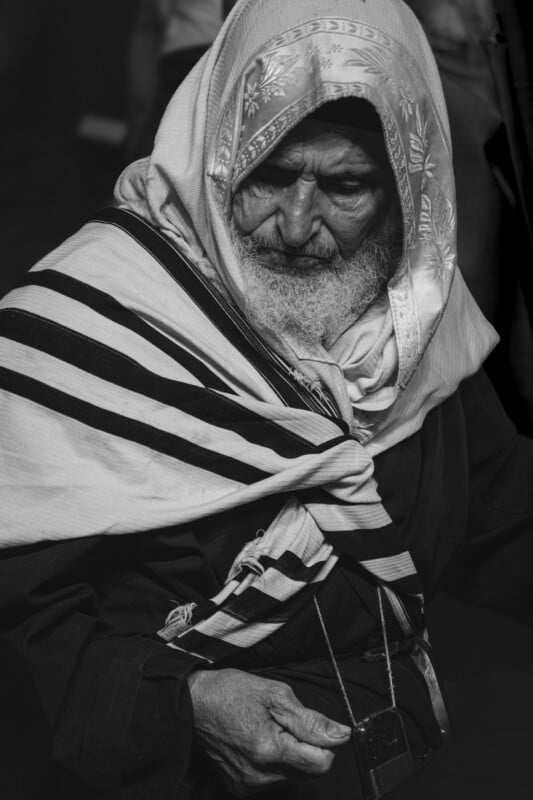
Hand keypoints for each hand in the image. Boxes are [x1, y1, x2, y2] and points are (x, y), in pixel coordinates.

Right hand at [188, 668, 350, 795]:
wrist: (192, 704)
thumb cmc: (230, 692)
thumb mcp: (275, 694)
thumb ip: (311, 720)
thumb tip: (342, 735)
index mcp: (269, 751)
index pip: (321, 763)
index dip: (323, 741)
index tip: (309, 724)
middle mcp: (259, 776)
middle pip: (308, 770)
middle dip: (304, 746)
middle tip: (281, 722)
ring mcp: (248, 786)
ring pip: (292, 775)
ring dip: (289, 754)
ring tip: (266, 729)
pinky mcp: (240, 788)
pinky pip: (273, 778)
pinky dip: (273, 761)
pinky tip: (257, 742)